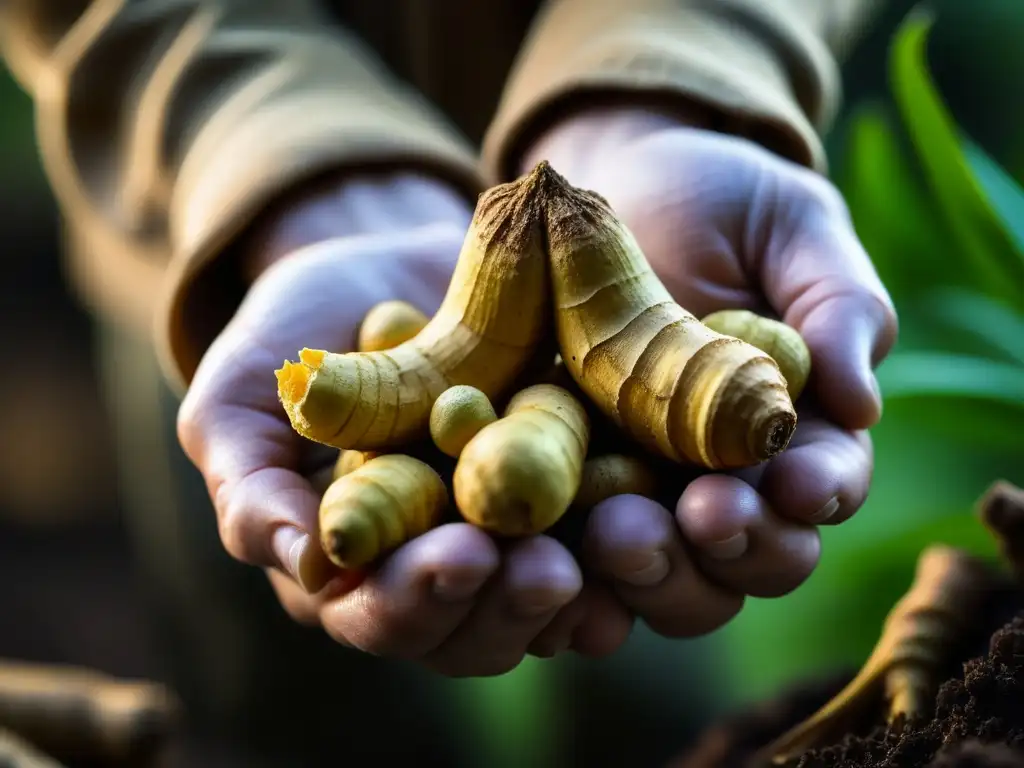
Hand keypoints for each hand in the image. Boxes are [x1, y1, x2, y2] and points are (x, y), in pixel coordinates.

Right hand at [177, 173, 628, 675]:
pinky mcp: (571, 490)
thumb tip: (294, 555)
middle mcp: (438, 569)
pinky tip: (667, 516)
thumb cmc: (298, 332)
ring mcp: (508, 534)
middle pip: (477, 627)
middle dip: (511, 604)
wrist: (387, 260)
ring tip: (622, 541)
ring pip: (552, 596)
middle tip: (548, 568)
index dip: (416, 601)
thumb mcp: (243, 394)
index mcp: (356, 568)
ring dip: (590, 583)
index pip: (381, 615)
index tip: (457, 558)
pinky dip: (638, 537)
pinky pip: (611, 534)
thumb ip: (248, 478)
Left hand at [520, 107, 897, 637]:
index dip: (815, 492)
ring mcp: (636, 491)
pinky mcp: (560, 486)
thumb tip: (861, 403)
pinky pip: (568, 555)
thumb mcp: (789, 224)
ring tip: (616, 535)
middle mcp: (718, 478)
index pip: (823, 482)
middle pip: (745, 556)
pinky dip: (569, 577)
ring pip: (661, 572)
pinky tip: (548, 565)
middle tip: (699, 518)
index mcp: (791, 426)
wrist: (599, 188)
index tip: (792, 484)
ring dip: (648, 571)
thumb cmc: (716, 199)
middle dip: (731, 547)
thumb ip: (839, 302)